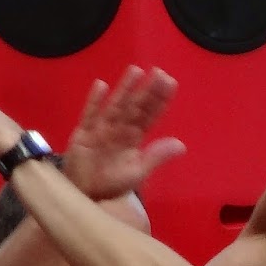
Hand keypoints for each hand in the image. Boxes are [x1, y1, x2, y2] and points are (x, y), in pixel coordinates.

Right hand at [62, 66, 186, 200]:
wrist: (85, 193)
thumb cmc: (111, 182)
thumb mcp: (137, 172)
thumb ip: (156, 156)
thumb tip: (182, 145)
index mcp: (134, 137)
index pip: (149, 115)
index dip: (159, 100)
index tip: (170, 83)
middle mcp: (120, 128)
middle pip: (135, 107)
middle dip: (147, 91)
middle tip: (159, 73)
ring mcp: (101, 128)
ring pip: (116, 106)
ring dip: (125, 90)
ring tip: (136, 71)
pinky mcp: (84, 133)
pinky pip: (90, 115)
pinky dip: (95, 102)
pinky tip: (102, 86)